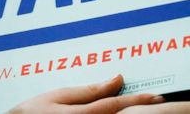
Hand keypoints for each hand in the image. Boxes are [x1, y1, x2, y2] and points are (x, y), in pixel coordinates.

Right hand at [7, 74, 162, 112]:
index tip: (158, 96)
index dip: (138, 100)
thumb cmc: (32, 112)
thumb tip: (116, 78)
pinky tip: (120, 112)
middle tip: (157, 102)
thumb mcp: (58, 96)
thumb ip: (88, 90)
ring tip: (143, 107)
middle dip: (139, 110)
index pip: (116, 105)